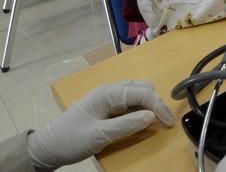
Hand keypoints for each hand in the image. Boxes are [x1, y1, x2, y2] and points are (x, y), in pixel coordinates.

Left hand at [27, 81, 174, 168]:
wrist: (47, 148)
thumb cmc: (70, 140)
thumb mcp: (99, 135)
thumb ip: (127, 125)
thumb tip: (152, 117)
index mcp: (108, 93)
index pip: (142, 93)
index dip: (158, 106)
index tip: (168, 123)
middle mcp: (110, 91)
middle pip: (143, 88)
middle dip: (155, 103)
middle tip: (161, 122)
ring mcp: (108, 98)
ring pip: (137, 94)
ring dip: (148, 106)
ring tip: (153, 123)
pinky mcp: (107, 107)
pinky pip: (130, 104)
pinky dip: (139, 111)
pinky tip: (139, 122)